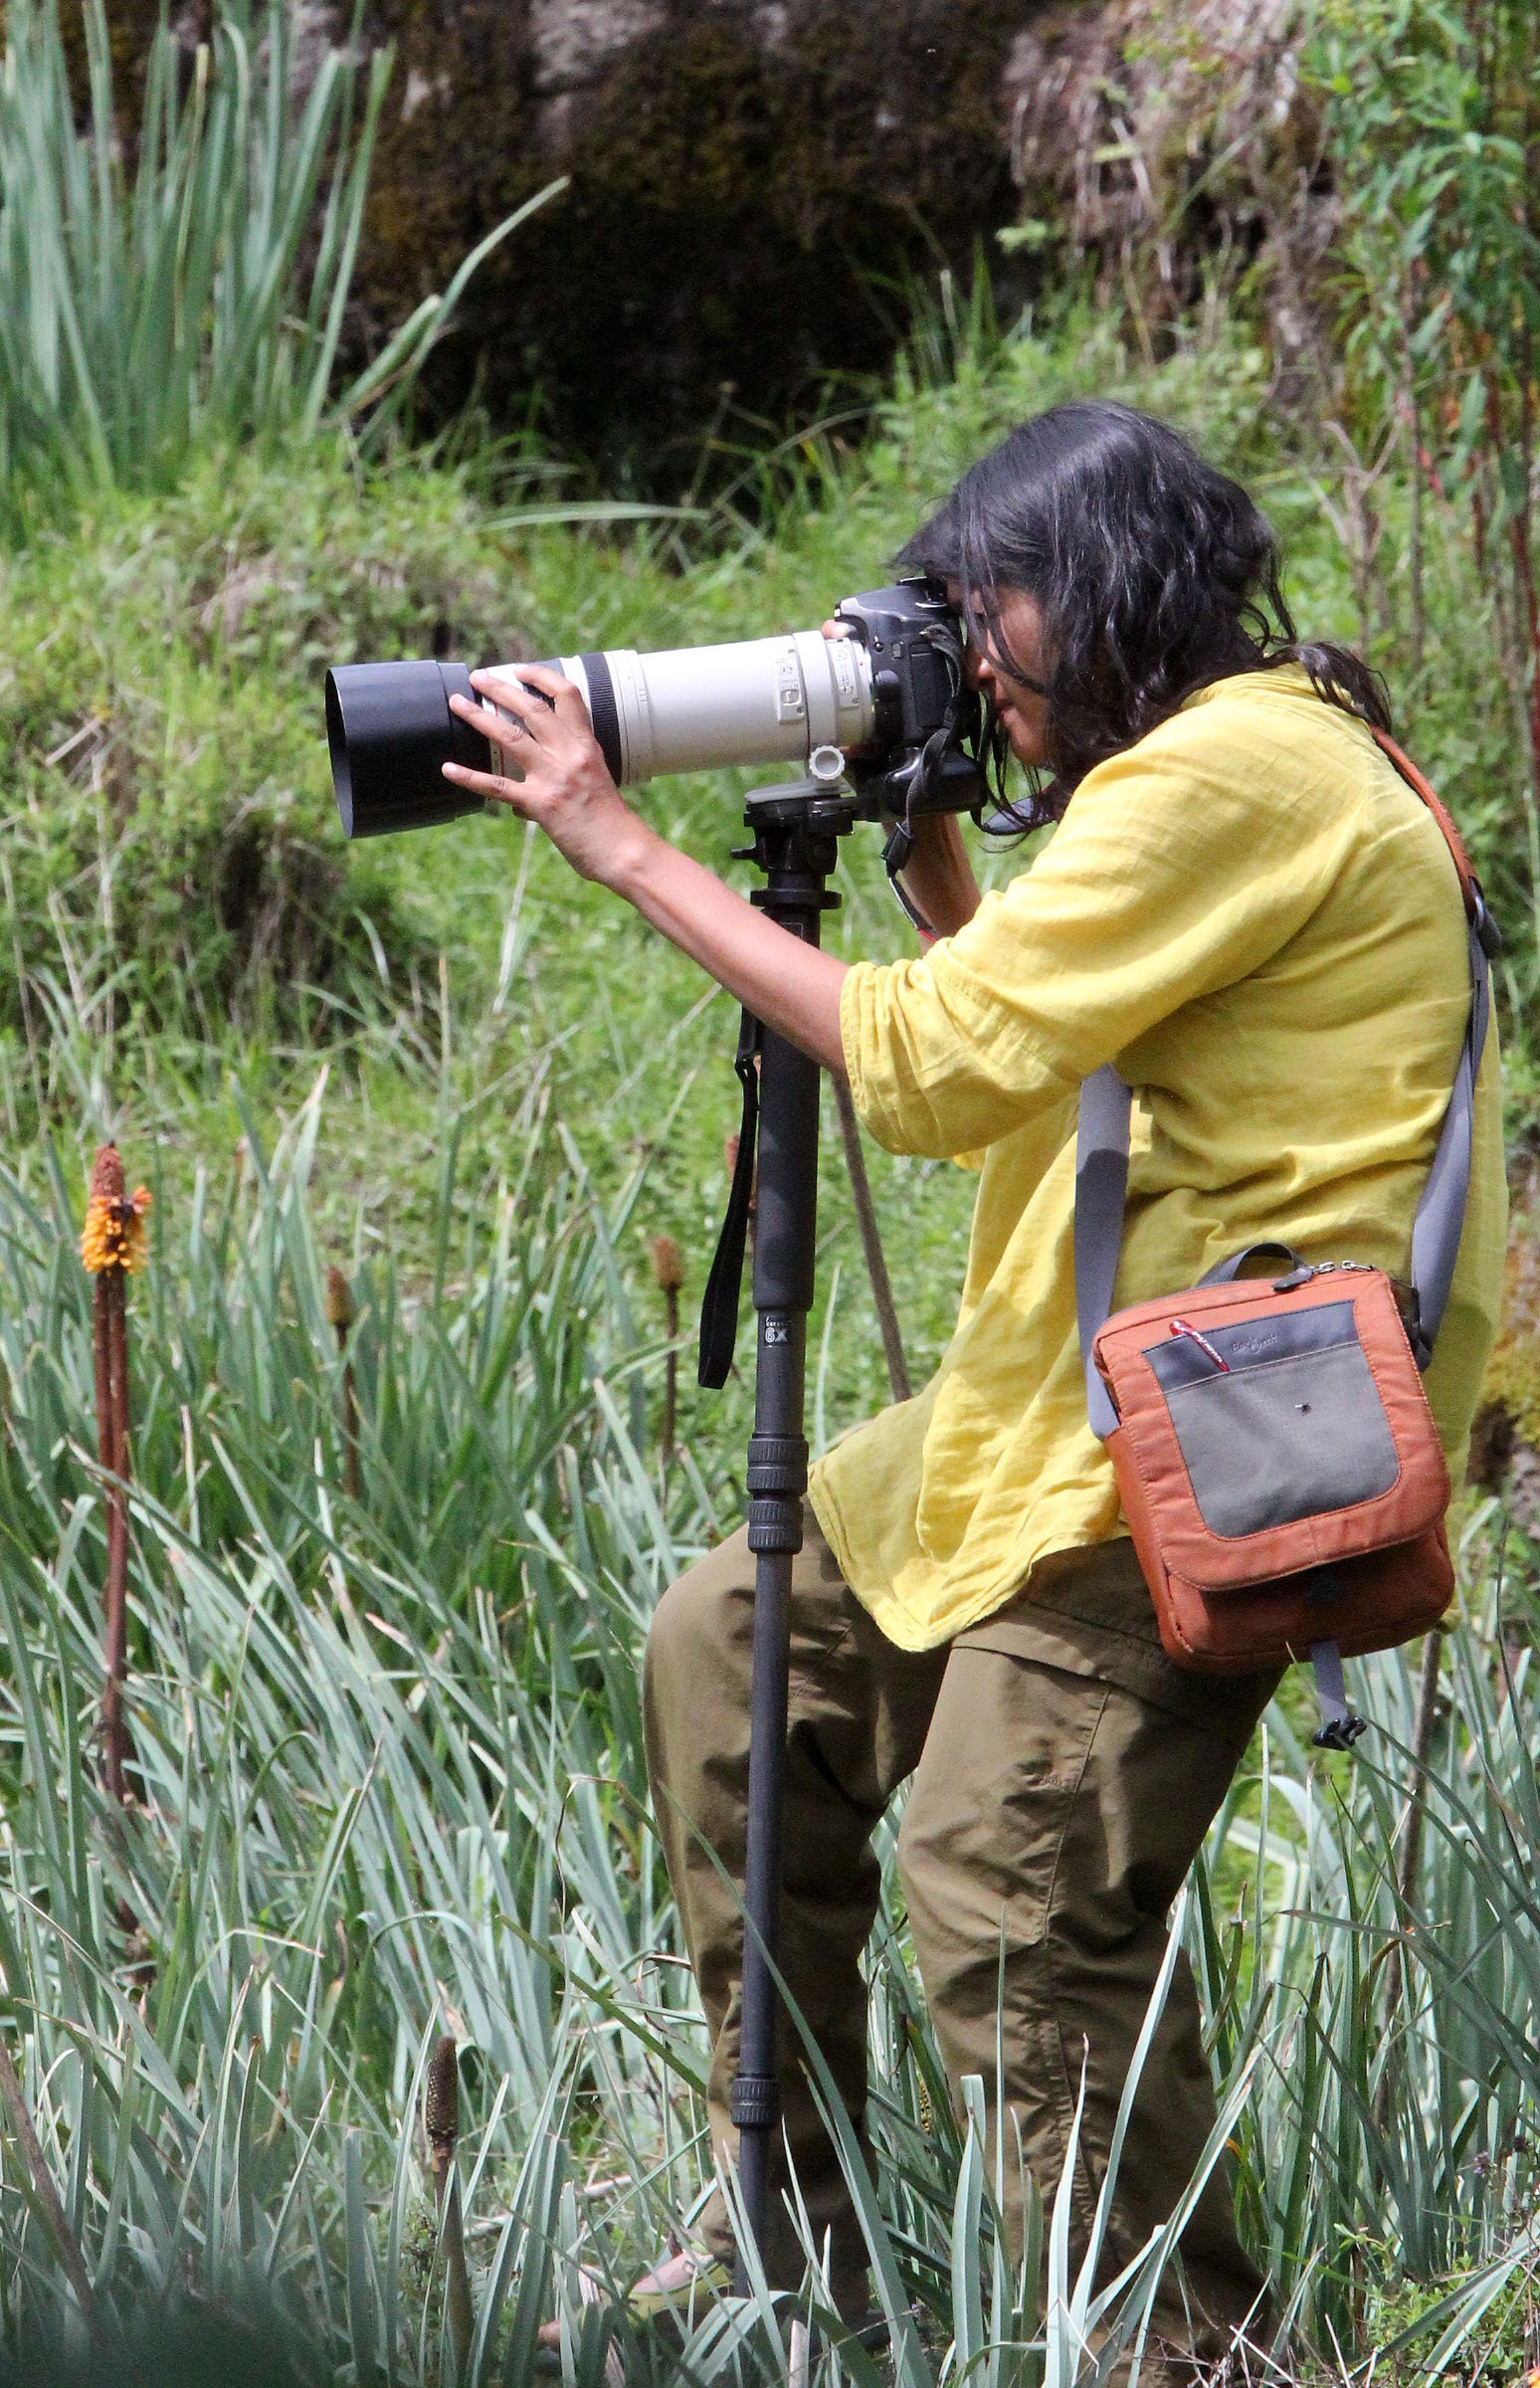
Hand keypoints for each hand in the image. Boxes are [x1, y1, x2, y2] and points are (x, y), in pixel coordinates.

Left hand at [444, 663, 656, 885]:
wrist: (623, 850)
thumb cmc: (610, 821)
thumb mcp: (596, 782)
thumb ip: (564, 775)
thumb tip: (523, 794)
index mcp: (587, 745)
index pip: (567, 695)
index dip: (542, 677)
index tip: (519, 670)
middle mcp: (570, 754)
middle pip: (532, 708)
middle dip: (501, 688)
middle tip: (478, 677)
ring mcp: (554, 777)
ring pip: (510, 735)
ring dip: (479, 716)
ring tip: (457, 703)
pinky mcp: (540, 803)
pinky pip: (497, 786)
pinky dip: (470, 777)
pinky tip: (449, 768)